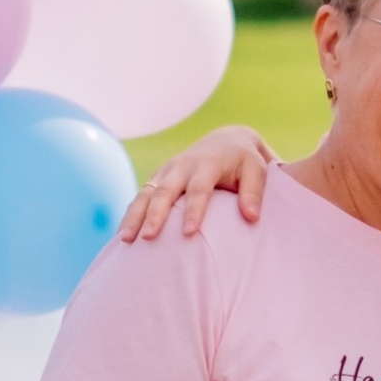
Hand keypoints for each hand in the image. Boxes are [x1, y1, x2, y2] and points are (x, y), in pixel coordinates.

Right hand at [121, 125, 274, 241]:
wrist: (226, 141)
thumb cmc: (244, 161)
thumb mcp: (257, 170)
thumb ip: (254, 192)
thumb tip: (252, 217)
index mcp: (207, 163)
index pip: (199, 189)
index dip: (194, 211)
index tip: (189, 233)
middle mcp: (182, 165)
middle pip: (165, 191)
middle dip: (155, 215)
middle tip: (148, 238)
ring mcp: (166, 171)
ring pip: (146, 193)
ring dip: (135, 216)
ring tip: (125, 240)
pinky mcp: (157, 179)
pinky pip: (140, 197)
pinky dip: (130, 214)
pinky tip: (123, 236)